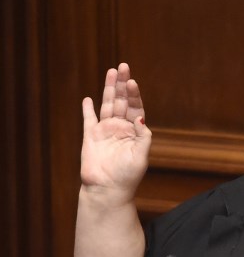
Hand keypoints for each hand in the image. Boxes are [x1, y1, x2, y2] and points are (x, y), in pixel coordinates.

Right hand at [80, 63, 150, 201]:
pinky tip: (88, 99)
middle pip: (122, 102)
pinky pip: (89, 120)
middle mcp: (120, 129)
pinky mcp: (91, 137)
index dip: (135, 95)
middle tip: (123, 66)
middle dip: (123, 84)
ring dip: (109, 89)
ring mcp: (105, 132)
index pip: (136, 109)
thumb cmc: (127, 176)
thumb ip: (143, 137)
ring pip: (107, 105)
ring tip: (112, 71)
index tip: (133, 82)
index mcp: (134, 133)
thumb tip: (140, 117)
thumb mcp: (141, 157)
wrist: (107, 190)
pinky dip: (88, 109)